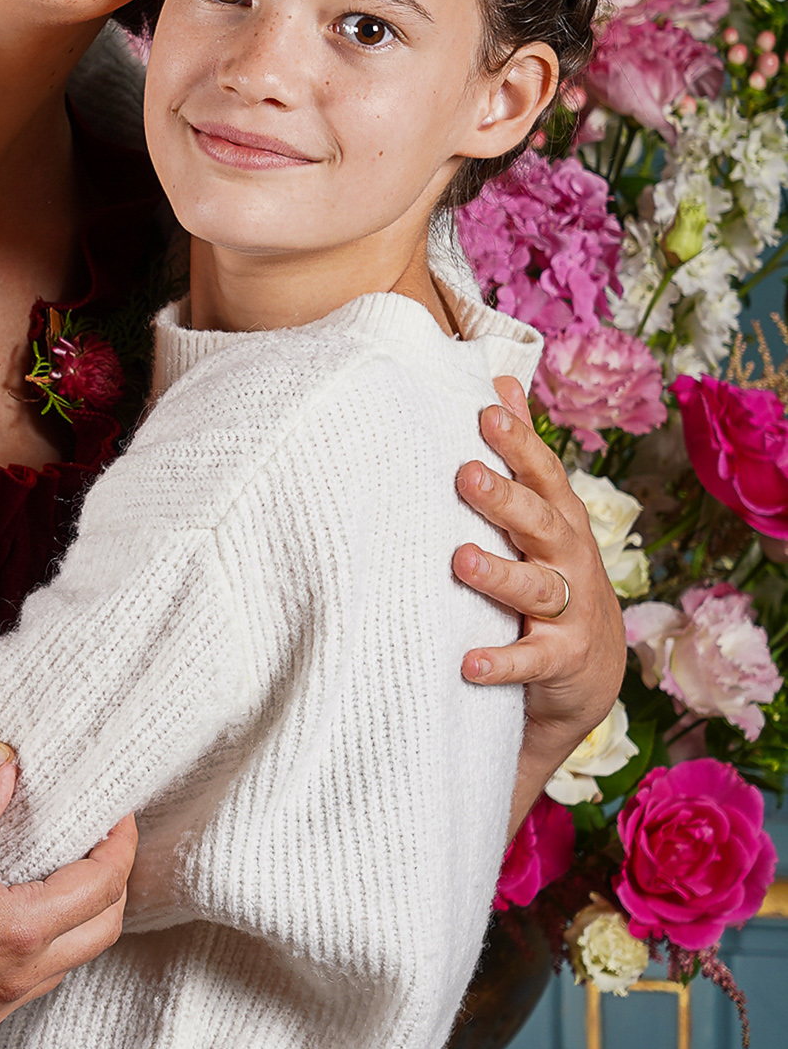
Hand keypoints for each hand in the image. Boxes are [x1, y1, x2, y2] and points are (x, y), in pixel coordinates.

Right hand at [0, 745, 136, 1038]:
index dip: (120, 845)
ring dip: (79, 923)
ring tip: (59, 877)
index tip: (118, 814)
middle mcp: (17, 977)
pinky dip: (42, 953)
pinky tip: (10, 922)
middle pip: (103, 932)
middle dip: (113, 886)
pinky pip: (28, 987)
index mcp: (18, 929)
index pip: (103, 886)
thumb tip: (8, 761)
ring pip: (67, 966)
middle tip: (100, 844)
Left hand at [451, 376, 626, 793]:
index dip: (519, 444)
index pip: (543, 474)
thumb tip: (500, 378)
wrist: (588, 670)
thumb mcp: (543, 511)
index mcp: (559, 518)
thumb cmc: (552, 571)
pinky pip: (530, 661)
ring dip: (499, 574)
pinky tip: (468, 662)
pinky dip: (501, 662)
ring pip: (536, 587)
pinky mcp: (559, 660)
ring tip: (461, 561)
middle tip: (465, 474)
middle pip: (540, 522)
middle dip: (505, 498)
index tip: (487, 413)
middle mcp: (569, 558)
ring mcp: (568, 611)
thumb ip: (521, 451)